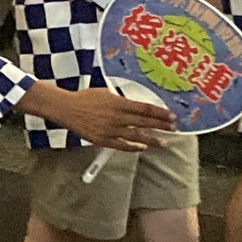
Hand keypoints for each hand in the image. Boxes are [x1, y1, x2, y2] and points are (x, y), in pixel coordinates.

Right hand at [37, 86, 174, 151]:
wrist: (67, 108)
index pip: (145, 108)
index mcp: (119, 103)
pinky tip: (143, 148)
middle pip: (144, 122)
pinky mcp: (104, 140)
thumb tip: (135, 106)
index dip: (160, 113)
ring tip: (164, 143)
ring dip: (152, 140)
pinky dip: (134, 147)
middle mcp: (117, 117)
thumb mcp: (105, 93)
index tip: (171, 116)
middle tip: (174, 128)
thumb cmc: (85, 98)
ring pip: (137, 136)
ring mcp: (111, 130)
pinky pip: (123, 146)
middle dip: (161, 126)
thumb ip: (121, 100)